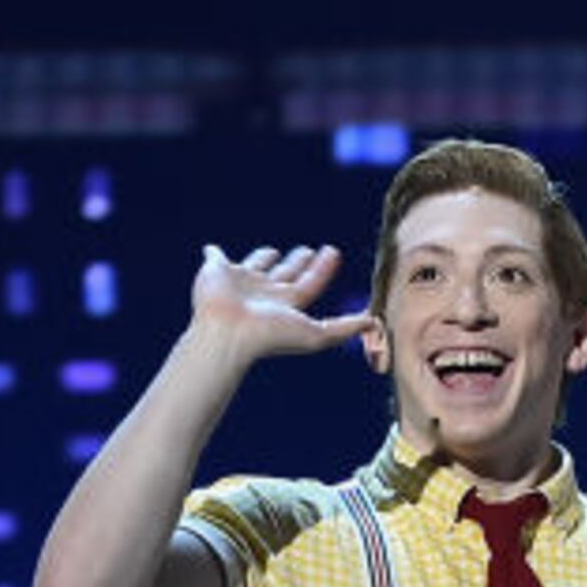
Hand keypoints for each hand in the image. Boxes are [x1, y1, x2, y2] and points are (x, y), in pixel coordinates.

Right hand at [186, 243, 370, 366]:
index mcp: (286, 304)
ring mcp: (240, 282)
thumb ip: (344, 328)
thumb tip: (375, 322)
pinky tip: (211, 250)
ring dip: (263, 258)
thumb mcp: (316, 334)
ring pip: (256, 266)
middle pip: (285, 274)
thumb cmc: (270, 336)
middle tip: (308, 250)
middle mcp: (264, 293)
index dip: (322, 269)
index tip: (333, 252)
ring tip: (272, 251)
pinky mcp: (216, 271)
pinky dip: (212, 254)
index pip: (309, 283)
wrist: (228, 333)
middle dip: (297, 262)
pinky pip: (214, 258)